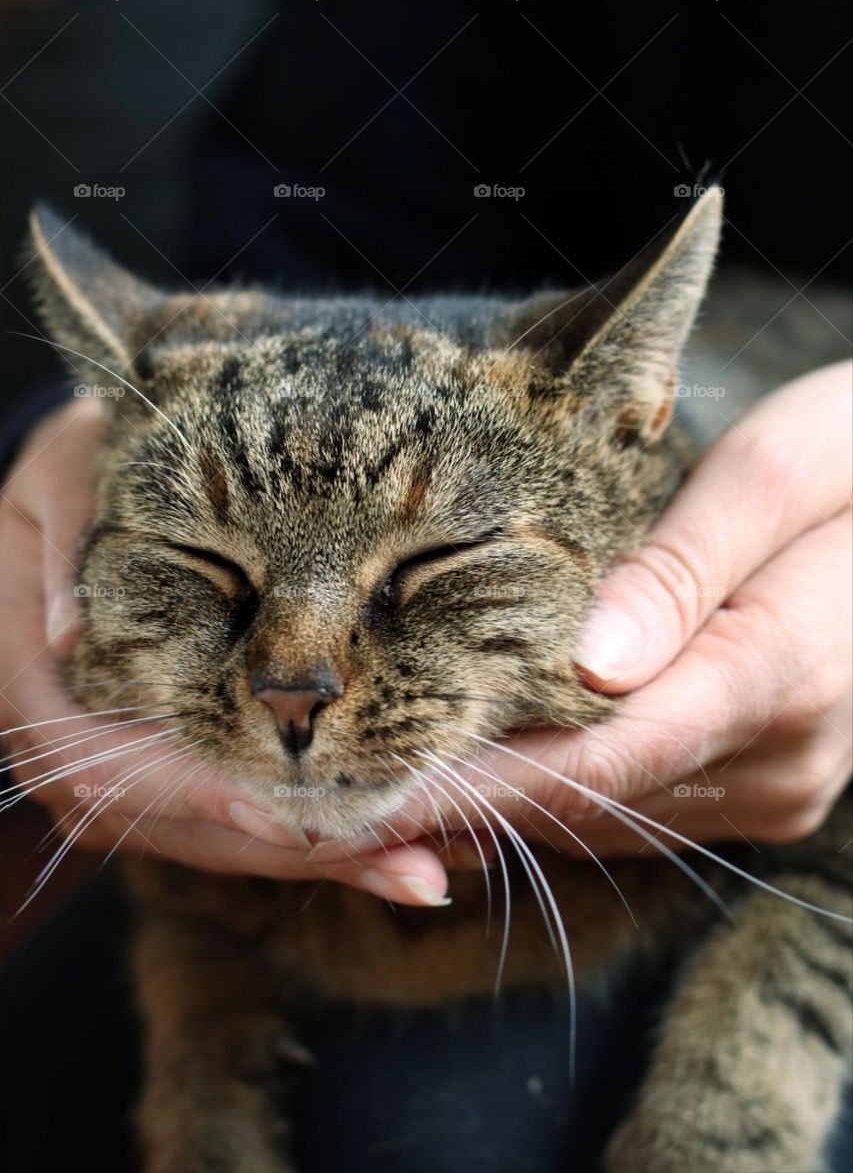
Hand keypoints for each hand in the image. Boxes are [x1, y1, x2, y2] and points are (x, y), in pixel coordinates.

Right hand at [0, 400, 449, 907]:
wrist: (73, 501)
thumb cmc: (73, 474)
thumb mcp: (57, 476)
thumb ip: (66, 532)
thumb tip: (71, 638)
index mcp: (32, 689)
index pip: (113, 770)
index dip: (205, 797)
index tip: (294, 817)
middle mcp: (77, 754)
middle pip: (189, 827)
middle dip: (300, 848)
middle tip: (408, 865)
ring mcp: (127, 773)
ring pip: (227, 838)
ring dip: (328, 856)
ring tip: (424, 865)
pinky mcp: (176, 770)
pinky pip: (246, 816)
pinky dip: (321, 832)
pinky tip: (401, 840)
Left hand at [314, 361, 851, 871]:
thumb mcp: (782, 472)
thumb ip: (684, 567)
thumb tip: (587, 663)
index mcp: (779, 672)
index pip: (595, 759)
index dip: (474, 786)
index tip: (365, 794)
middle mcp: (779, 759)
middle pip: (588, 802)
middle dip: (458, 806)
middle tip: (333, 800)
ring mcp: (776, 783)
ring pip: (606, 815)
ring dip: (494, 810)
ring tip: (374, 794)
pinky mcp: (765, 782)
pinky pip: (636, 804)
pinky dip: (551, 795)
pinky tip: (473, 778)